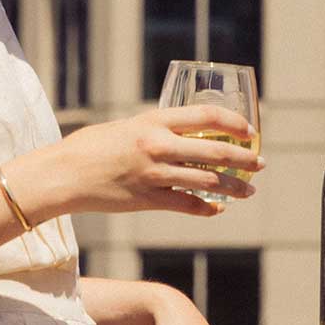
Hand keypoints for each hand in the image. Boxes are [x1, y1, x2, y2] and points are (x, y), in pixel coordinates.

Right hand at [10, 105, 261, 219]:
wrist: (64, 173)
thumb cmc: (91, 146)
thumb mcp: (128, 125)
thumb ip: (155, 129)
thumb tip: (181, 133)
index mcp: (154, 119)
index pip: (207, 116)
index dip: (235, 123)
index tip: (249, 130)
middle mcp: (159, 145)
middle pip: (216, 151)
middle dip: (244, 159)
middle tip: (260, 163)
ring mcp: (155, 174)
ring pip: (208, 181)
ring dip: (234, 187)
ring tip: (249, 190)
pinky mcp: (149, 199)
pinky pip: (188, 205)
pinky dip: (207, 208)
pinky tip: (218, 209)